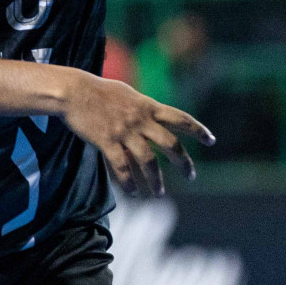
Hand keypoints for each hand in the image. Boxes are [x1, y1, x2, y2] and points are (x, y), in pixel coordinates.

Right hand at [60, 70, 213, 196]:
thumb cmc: (100, 91)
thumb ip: (144, 107)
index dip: (198, 129)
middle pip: (171, 143)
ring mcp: (124, 131)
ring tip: (160, 193)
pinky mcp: (107, 141)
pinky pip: (123, 167)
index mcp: (148, 106)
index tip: (211, 140)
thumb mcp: (129, 94)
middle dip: (184, 162)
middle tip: (192, 176)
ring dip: (156, 180)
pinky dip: (129, 183)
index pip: (181, 118)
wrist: (74, 91)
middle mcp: (140, 119)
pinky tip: (134, 193)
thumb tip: (157, 116)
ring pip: (148, 160)